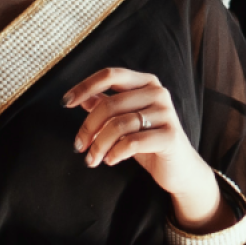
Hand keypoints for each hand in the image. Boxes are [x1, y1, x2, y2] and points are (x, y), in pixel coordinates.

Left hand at [63, 68, 228, 229]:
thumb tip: (82, 98)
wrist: (180, 169)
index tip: (66, 102)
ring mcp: (166, 113)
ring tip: (92, 159)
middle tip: (78, 146)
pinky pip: (132, 142)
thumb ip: (107, 106)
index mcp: (146, 82)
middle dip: (88, 127)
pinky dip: (115, 153)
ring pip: (118, 125)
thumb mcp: (125, 122)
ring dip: (99, 145)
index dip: (85, 86)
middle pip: (110, 104)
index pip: (110, 75)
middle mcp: (158, 92)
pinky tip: (110, 160)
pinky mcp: (170, 136)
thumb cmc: (149, 143)